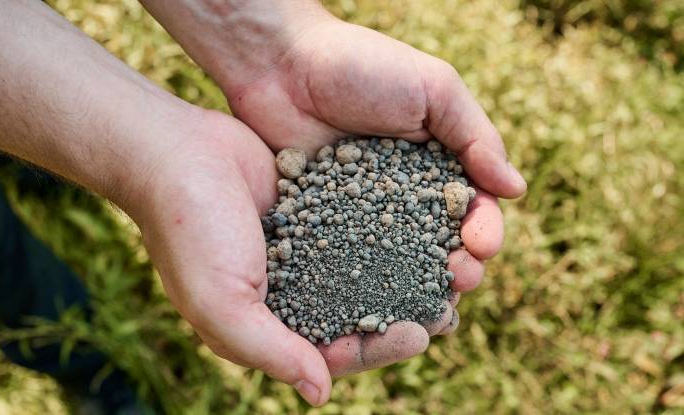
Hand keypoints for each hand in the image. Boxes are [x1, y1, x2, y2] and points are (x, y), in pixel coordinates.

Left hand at [219, 18, 526, 373]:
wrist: (282, 63)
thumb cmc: (362, 66)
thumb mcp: (433, 88)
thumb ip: (475, 136)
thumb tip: (516, 189)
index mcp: (438, 165)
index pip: (472, 209)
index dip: (484, 231)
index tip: (482, 244)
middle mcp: (405, 196)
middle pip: (441, 245)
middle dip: (459, 267)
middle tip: (459, 279)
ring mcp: (364, 214)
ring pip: (400, 265)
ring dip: (419, 288)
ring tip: (427, 305)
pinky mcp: (324, 225)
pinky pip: (350, 263)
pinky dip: (365, 288)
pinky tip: (375, 307)